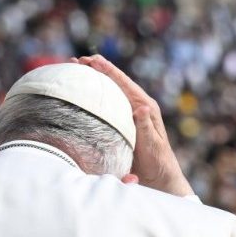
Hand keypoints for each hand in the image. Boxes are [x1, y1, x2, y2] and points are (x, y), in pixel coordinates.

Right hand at [78, 56, 193, 197]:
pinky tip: (82, 91)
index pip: (125, 84)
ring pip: (110, 90)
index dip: (109, 70)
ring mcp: (129, 112)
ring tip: (76, 68)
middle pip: (115, 82)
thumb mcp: (152, 144)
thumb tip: (142, 108)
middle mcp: (137, 105)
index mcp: (146, 106)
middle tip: (78, 61)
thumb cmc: (157, 161)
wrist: (159, 176)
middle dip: (98, 69)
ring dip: (94, 79)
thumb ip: (146, 127)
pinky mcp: (123, 121)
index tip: (93, 60)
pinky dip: (95, 94)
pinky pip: (107, 103)